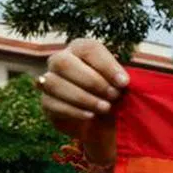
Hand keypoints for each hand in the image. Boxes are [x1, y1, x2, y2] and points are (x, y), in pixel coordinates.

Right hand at [38, 39, 127, 166]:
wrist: (103, 123)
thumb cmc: (114, 96)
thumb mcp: (123, 86)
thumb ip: (123, 79)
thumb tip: (126, 81)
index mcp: (81, 49)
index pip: (89, 48)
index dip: (106, 65)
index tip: (125, 83)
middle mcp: (61, 60)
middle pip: (64, 63)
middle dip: (92, 81)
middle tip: (114, 96)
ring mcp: (49, 80)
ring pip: (54, 83)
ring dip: (83, 97)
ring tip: (106, 108)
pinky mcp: (46, 102)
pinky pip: (51, 103)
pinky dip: (73, 110)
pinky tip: (91, 115)